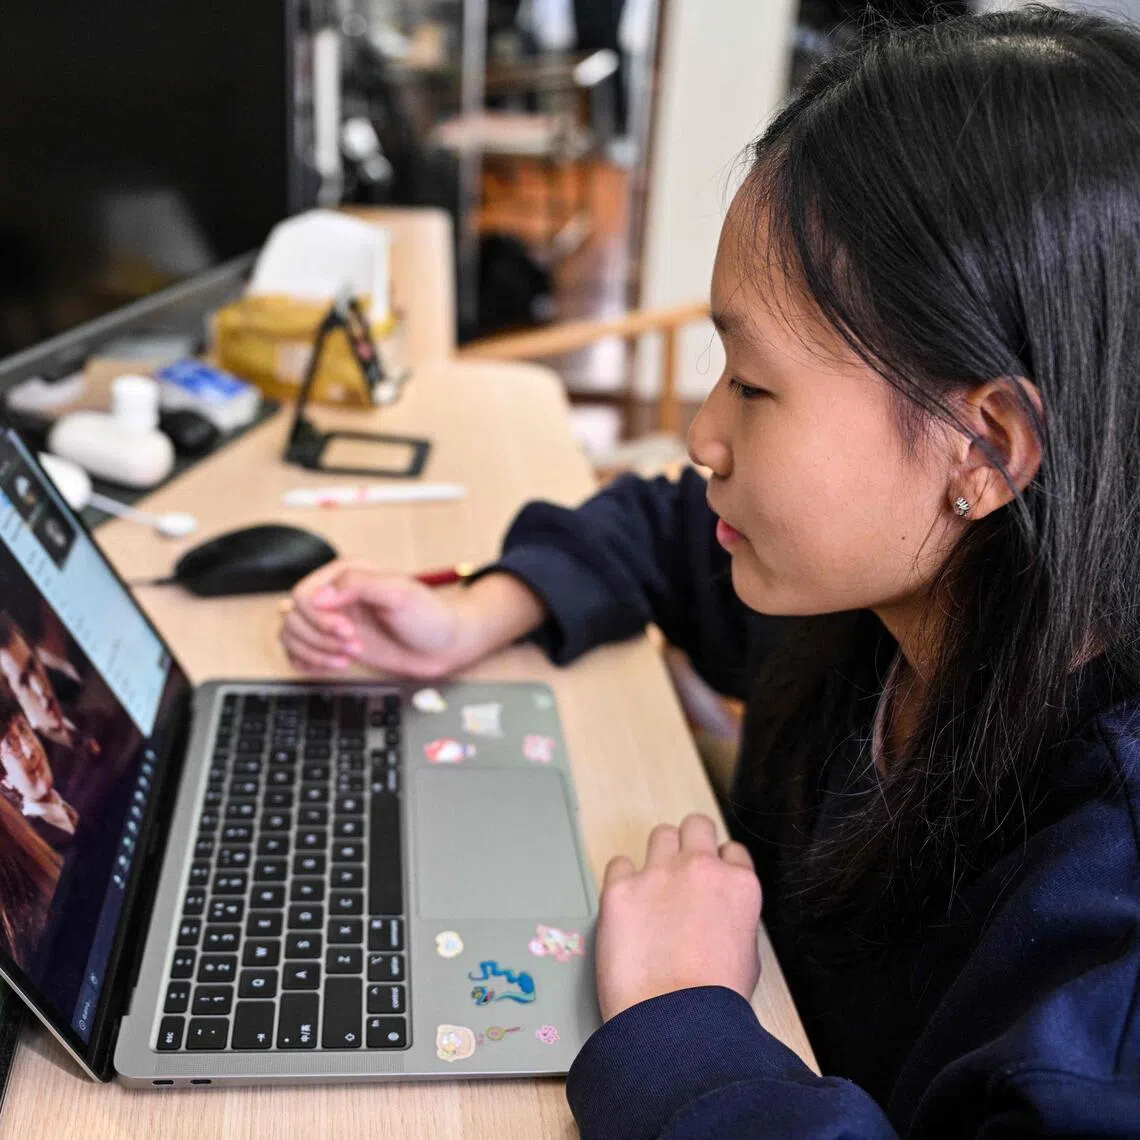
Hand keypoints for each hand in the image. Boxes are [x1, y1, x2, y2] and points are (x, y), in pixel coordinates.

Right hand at [279, 560, 463, 678]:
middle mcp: (335, 595)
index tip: (347, 631)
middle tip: (354, 645)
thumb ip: (358, 586)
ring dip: (315, 652)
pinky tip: (332, 665)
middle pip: (294, 617)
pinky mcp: (334, 643)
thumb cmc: (429, 616)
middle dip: (320, 638)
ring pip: (291, 635)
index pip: (304, 594)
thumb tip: (320, 596)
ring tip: (348, 657)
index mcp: (345, 574)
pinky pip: (298, 652)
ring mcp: (333, 620)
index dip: (319, 618)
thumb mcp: (399, 592)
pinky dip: (307, 662)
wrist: (444, 646)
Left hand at [595, 813, 761, 1021]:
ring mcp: (659, 873)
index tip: (708, 882)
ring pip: (660, 834)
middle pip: (696, 826)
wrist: (676, 1023)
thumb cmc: (714, 1004)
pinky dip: (622, 879)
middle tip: (680, 871)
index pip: (731, 851)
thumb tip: (718, 917)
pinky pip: (618, 863)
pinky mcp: (620, 887)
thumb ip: (734, 920)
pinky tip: (625, 903)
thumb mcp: (748, 956)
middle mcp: (701, 868)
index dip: (719, 867)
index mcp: (739, 885)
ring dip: (658, 855)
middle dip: (690, 843)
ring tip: (652, 886)